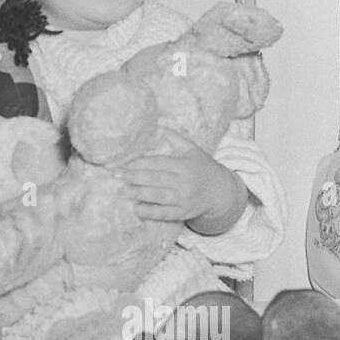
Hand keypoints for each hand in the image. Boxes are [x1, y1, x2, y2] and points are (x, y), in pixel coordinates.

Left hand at [116, 129, 247, 233]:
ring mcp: (185, 199)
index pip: (159, 163)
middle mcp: (184, 182)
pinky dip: (151, 212)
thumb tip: (159, 125)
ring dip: (139, 194)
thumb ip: (176, 138)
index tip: (124, 164)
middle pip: (156, 179)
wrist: (222, 192)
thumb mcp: (192, 151)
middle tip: (117, 176)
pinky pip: (166, 214)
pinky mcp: (184, 213)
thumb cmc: (202, 168)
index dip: (140, 164)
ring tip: (122, 191)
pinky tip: (137, 209)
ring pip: (159, 196)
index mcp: (184, 165)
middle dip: (135, 177)